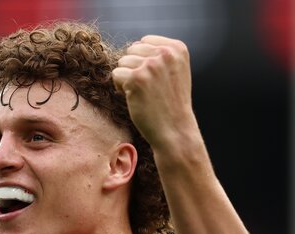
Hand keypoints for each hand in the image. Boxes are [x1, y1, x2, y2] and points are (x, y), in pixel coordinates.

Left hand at [112, 36, 198, 151]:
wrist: (174, 130)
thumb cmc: (171, 103)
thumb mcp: (175, 71)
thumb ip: (161, 55)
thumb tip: (135, 45)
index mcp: (177, 48)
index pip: (145, 41)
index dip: (143, 60)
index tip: (155, 78)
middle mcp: (165, 53)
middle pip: (132, 50)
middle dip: (133, 68)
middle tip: (146, 88)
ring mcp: (151, 65)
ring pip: (122, 62)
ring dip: (126, 78)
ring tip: (141, 93)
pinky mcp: (136, 78)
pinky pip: (116, 75)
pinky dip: (120, 87)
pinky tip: (134, 97)